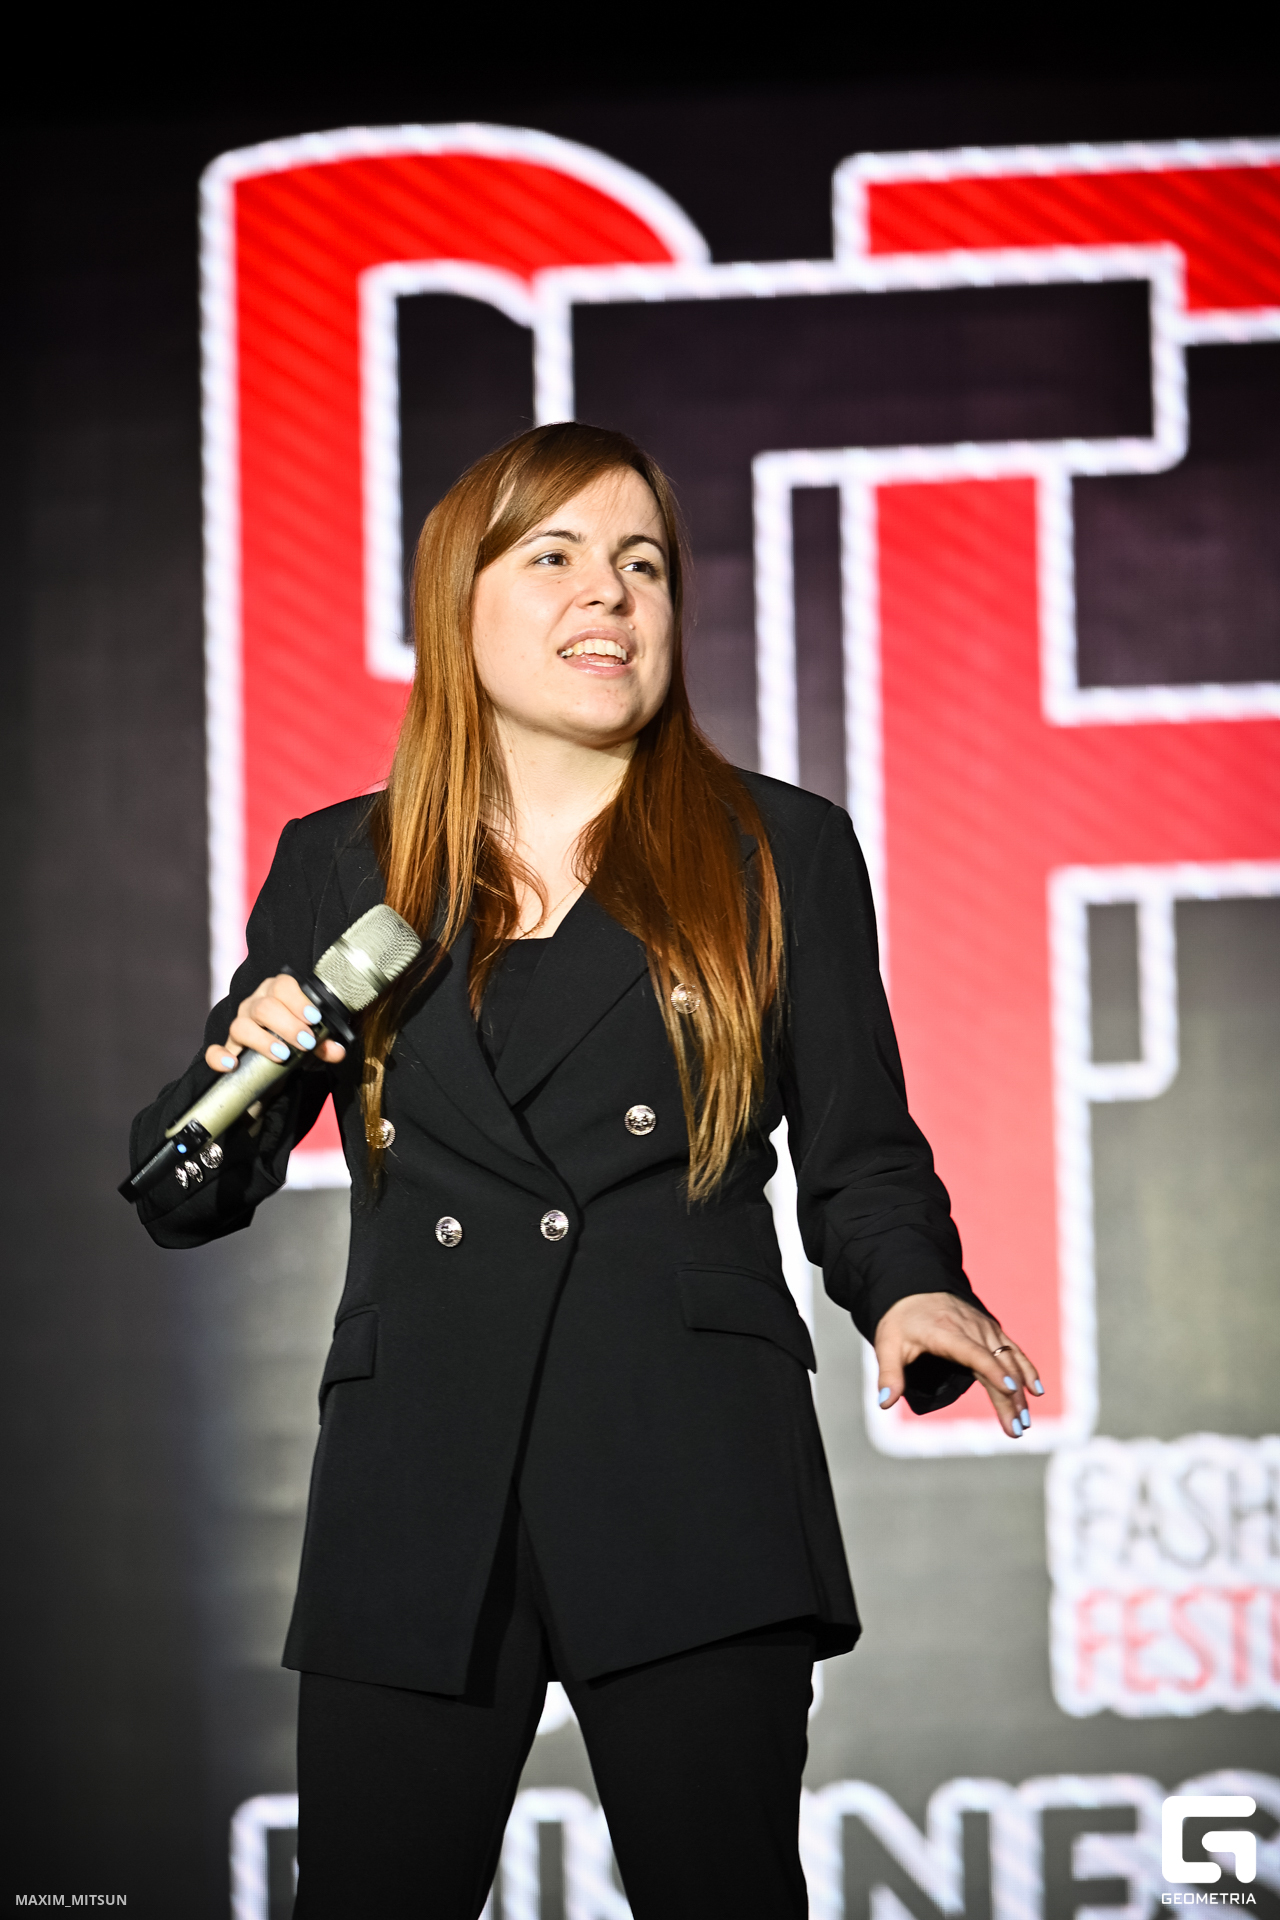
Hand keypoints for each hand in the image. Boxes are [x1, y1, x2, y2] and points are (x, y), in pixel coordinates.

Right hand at [204, 975, 346, 1074]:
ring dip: (263, 1040)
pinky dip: (220, 1056)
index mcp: (276, 994)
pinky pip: (215, 1051)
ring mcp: (238, 1026)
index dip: (297, 1000)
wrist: (275, 1065)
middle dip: (287, 1025)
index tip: (313, 1018)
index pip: (282, 985)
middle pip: (264, 1007)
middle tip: (306, 1042)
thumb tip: (336, 1050)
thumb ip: (325, 1045)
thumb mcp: (313, 1043)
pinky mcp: (228, 1049)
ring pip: (241, 1025)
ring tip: (283, 1055)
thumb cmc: (295, 1042)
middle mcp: (254, 1006)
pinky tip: (233, 1065)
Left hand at [873, 1292, 1043, 1437]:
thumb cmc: (900, 1321)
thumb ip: (889, 1374)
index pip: (974, 1353)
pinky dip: (1026, 1369)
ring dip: (1020, 1391)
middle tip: (1016, 1429)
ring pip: (1009, 1361)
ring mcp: (984, 1329)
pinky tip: (1036, 1390)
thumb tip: (884, 1404)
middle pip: (997, 1364)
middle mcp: (971, 1329)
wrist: (914, 1288)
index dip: (992, 1371)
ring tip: (1024, 1421)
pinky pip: (1013, 1350)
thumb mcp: (887, 1345)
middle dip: (1010, 1397)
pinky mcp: (991, 1331)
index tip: (1009, 1389)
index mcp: (946, 1332)